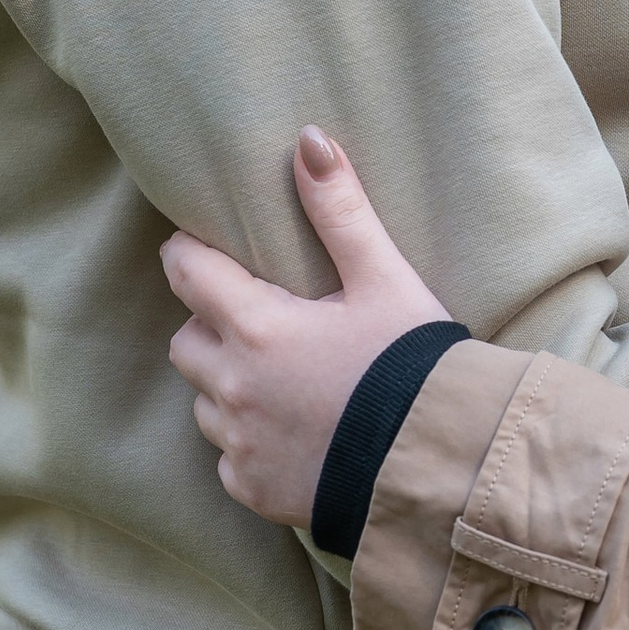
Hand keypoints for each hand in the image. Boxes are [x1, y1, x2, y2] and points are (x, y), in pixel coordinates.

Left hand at [163, 129, 449, 528]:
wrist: (441, 466)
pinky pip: (231, 459)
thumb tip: (308, 139)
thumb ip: (340, 210)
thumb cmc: (414, 366)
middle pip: (187, 343)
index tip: (200, 250)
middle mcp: (234, 388)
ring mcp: (241, 445)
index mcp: (258, 328)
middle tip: (259, 321)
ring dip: (228, 386)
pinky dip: (250, 443)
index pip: (188, 274)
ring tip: (280, 381)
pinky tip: (294, 434)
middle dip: (211, 326)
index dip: (189, 255)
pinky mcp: (256, 490)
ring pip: (204, 403)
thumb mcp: (384, 279)